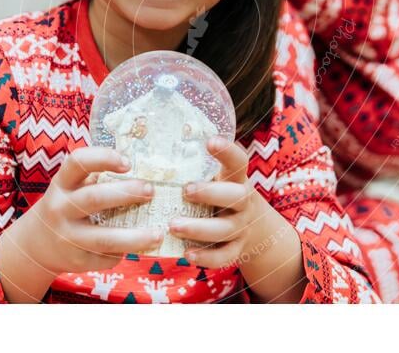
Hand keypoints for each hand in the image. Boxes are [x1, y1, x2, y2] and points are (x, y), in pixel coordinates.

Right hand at [25, 146, 162, 274]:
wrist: (36, 245)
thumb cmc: (67, 206)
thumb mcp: (71, 187)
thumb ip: (96, 177)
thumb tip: (143, 168)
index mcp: (62, 184)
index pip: (78, 163)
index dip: (103, 158)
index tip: (128, 162)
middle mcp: (61, 209)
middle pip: (95, 198)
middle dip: (126, 194)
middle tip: (151, 191)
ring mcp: (67, 237)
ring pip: (104, 239)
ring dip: (135, 237)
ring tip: (158, 234)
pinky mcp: (76, 261)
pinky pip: (106, 258)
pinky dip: (124, 253)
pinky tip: (136, 248)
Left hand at [168, 137, 264, 268]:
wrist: (252, 228)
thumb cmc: (219, 196)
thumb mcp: (215, 179)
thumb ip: (192, 169)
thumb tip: (146, 154)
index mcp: (236, 179)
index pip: (238, 161)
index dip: (227, 151)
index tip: (209, 141)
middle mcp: (243, 202)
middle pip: (237, 196)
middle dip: (211, 193)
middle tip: (185, 190)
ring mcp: (242, 227)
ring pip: (226, 229)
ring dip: (199, 228)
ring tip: (172, 226)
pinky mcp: (236, 250)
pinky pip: (224, 256)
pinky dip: (206, 257)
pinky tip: (186, 254)